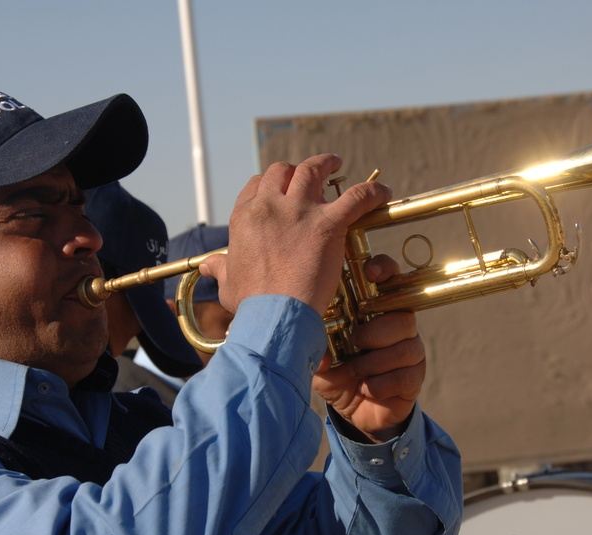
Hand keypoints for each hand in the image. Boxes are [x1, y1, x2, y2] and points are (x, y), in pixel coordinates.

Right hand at [200, 154, 390, 314]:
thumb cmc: (251, 304)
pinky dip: (371, 192)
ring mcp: (298, 212)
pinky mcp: (326, 224)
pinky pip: (355, 197)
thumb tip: (210, 265)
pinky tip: (381, 192)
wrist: (273, 316)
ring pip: (313, 170)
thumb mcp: (229, 284)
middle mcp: (269, 207)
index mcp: (245, 218)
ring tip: (335, 163)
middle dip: (295, 171)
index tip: (281, 192)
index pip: (257, 187)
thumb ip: (221, 268)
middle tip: (310, 175)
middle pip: (282, 172)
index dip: (271, 186)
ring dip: (326, 163)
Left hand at [313, 255, 424, 442]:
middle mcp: (396, 325)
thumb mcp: (318, 358)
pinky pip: (406, 376)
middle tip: (354, 342)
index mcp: (375, 310)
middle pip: (404, 317)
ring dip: (374, 363)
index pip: (389, 278)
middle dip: (376, 332)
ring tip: (355, 372)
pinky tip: (366, 388)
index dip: (385, 269)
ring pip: (406, 348)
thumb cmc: (335, 372)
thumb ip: (314, 348)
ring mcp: (410, 351)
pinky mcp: (415, 378)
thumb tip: (316, 349)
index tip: (371, 273)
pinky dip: (380, 385)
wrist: (351, 410)